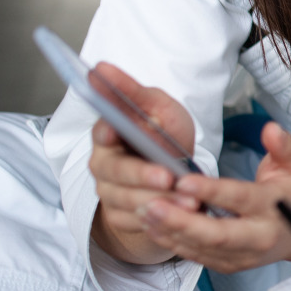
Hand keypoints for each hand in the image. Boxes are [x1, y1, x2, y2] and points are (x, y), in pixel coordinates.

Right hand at [87, 63, 198, 264]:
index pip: (101, 130)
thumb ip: (133, 93)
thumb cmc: (165, 135)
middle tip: (168, 176)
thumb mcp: (158, 108)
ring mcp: (109, 192)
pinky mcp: (120, 216)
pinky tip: (181, 216)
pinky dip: (160, 218)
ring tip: (189, 200)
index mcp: (108, 132)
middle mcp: (103, 164)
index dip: (107, 133)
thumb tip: (100, 69)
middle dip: (142, 175)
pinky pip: (136, 221)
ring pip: (128, 200)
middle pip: (115, 171)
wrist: (176, 173)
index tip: (114, 132)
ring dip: (160, 200)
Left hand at [139, 121, 290, 272]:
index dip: (211, 192)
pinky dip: (172, 242)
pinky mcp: (229, 265)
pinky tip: (152, 225)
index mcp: (274, 208)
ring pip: (201, 249)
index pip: (240, 200)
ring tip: (142, 210)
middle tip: (150, 204)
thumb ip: (283, 147)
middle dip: (180, 222)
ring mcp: (243, 256)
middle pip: (216, 235)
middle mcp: (259, 237)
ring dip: (168, 232)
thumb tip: (270, 129)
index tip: (183, 181)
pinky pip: (196, 257)